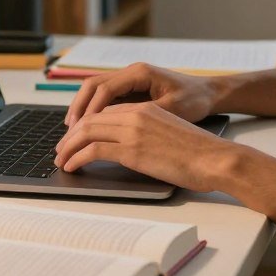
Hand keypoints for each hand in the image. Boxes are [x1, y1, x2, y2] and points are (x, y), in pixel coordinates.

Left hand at [54, 102, 239, 191]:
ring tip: (61, 160)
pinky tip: (72, 166)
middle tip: (60, 150)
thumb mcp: (169, 133)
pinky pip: (93, 150)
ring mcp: (133, 131)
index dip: (84, 125)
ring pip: (86, 133)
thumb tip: (130, 149)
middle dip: (70, 136)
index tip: (75, 138)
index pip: (104, 112)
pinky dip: (77, 158)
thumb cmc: (199, 152)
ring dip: (68, 147)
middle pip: (90, 119)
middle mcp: (136, 114)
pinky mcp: (132, 150)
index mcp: (145, 108)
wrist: (215, 158)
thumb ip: (147, 134)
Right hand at [62, 63, 222, 127]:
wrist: (209, 93)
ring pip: (95, 91)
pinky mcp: (131, 90)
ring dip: (82, 109)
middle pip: (93, 86)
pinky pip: (105, 98)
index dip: (89, 110)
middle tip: (68, 132)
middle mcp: (131, 73)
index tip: (79, 129)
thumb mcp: (173, 109)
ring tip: (72, 131)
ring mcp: (130, 80)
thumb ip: (146, 116)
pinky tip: (88, 128)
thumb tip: (120, 127)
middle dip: (78, 108)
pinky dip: (93, 111)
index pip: (104, 88)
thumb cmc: (195, 99)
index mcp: (139, 73)